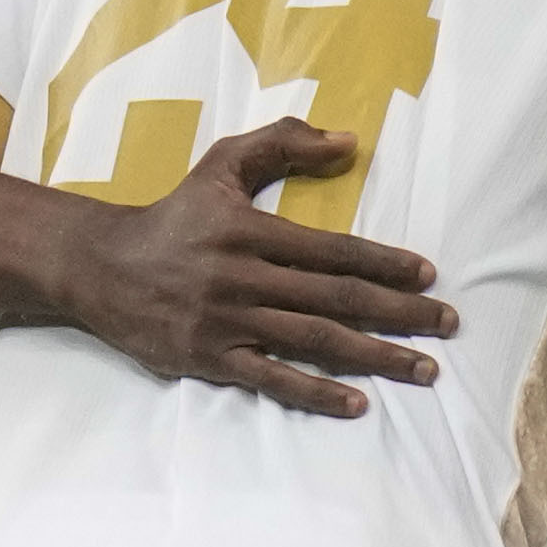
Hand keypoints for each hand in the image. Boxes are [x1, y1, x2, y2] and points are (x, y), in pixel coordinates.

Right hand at [45, 116, 459, 412]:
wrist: (98, 267)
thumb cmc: (172, 215)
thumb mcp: (220, 164)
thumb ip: (282, 145)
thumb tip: (349, 142)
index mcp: (249, 229)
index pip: (332, 249)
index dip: (384, 262)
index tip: (428, 276)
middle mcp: (241, 276)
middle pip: (335, 296)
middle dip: (400, 312)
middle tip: (448, 324)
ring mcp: (226, 320)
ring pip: (314, 339)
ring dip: (375, 356)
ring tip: (424, 369)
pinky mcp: (209, 357)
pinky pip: (271, 379)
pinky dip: (315, 393)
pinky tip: (357, 404)